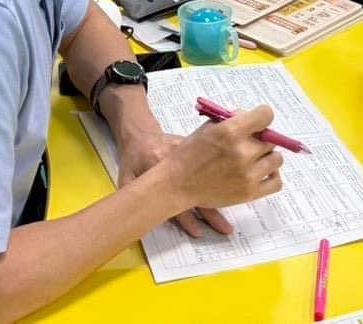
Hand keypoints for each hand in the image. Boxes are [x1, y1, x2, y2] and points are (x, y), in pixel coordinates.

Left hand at [117, 129, 234, 237]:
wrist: (140, 131)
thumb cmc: (133, 157)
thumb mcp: (126, 178)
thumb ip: (130, 196)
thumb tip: (135, 216)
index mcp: (159, 171)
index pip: (176, 201)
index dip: (187, 219)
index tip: (199, 233)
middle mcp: (177, 164)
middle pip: (198, 191)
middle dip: (213, 212)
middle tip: (227, 229)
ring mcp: (188, 155)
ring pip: (209, 176)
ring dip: (223, 192)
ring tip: (237, 205)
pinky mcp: (195, 149)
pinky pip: (210, 161)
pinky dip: (222, 173)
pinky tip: (235, 182)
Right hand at [165, 106, 283, 215]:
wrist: (177, 183)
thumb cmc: (191, 153)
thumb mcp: (208, 128)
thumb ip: (232, 120)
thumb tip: (251, 118)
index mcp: (231, 131)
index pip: (266, 115)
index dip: (262, 116)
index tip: (258, 121)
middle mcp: (242, 152)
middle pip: (271, 139)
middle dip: (261, 139)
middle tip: (250, 143)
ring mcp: (247, 174)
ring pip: (276, 159)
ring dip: (267, 156)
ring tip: (254, 159)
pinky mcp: (249, 193)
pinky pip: (276, 183)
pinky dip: (272, 176)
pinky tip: (262, 172)